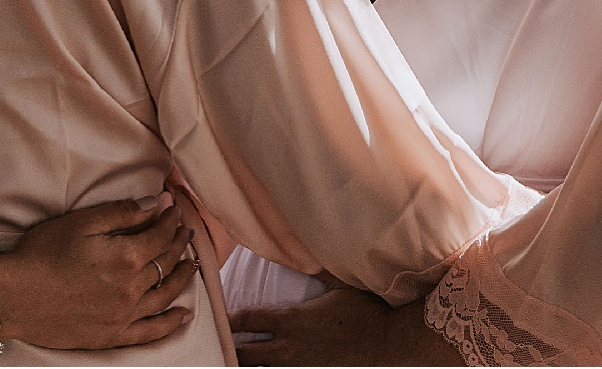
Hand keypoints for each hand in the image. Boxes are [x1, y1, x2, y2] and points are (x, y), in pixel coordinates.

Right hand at [0, 192, 199, 349]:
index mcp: (126, 256)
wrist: (13, 295)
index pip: (161, 236)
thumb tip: (154, 205)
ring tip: (191, 265)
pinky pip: (149, 332)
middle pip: (166, 263)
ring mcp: (123, 315)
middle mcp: (131, 288)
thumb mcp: (82, 222)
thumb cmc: (43, 253)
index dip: (171, 221)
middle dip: (179, 244)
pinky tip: (182, 315)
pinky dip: (169, 324)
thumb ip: (122, 213)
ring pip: (165, 296)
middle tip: (185, 233)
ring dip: (182, 278)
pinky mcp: (111, 336)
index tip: (175, 210)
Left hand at [233, 281, 460, 365]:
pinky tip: (266, 363)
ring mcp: (299, 364)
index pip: (247, 320)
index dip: (227, 318)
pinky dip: (268, 368)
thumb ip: (318, 266)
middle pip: (245, 353)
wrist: (386, 342)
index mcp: (291, 320)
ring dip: (246, 362)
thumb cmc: (365, 310)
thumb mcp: (340, 282)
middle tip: (215, 342)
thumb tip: (304, 244)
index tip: (216, 314)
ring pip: (261, 368)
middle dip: (228, 348)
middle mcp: (289, 346)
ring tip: (232, 356)